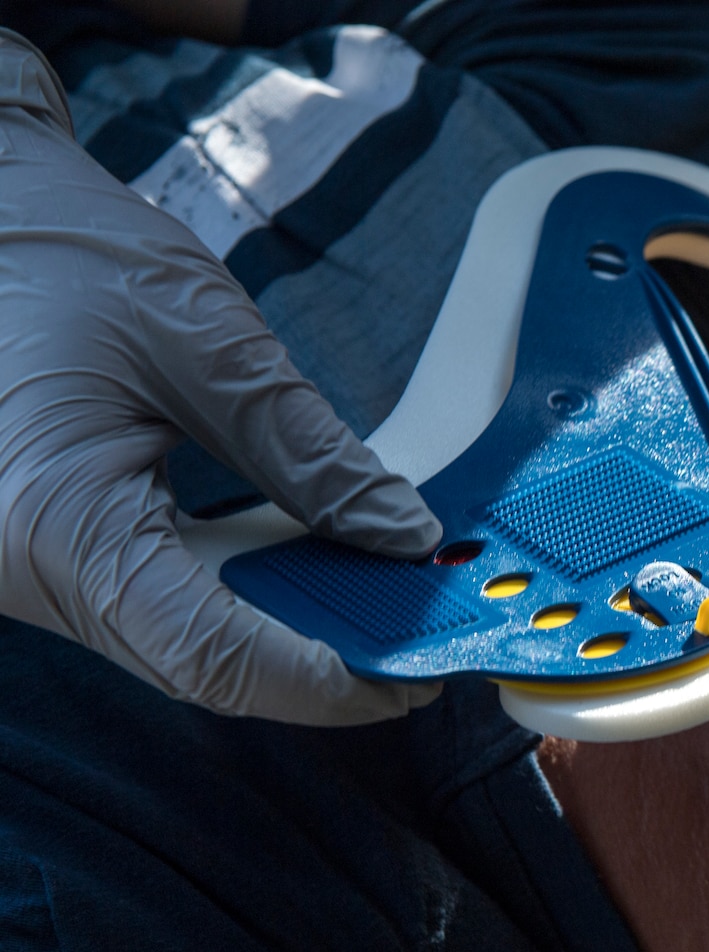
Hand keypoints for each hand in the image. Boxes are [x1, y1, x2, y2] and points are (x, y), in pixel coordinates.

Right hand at [0, 33, 440, 723]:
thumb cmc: (65, 254)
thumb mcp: (211, 348)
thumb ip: (316, 457)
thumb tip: (405, 536)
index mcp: (57, 521)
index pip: (214, 655)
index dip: (327, 682)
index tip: (412, 675)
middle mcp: (25, 571)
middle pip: (200, 665)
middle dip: (318, 663)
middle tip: (412, 641)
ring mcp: (24, 572)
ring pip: (176, 645)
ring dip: (280, 633)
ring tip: (372, 603)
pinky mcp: (39, 556)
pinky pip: (149, 607)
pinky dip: (233, 600)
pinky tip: (299, 572)